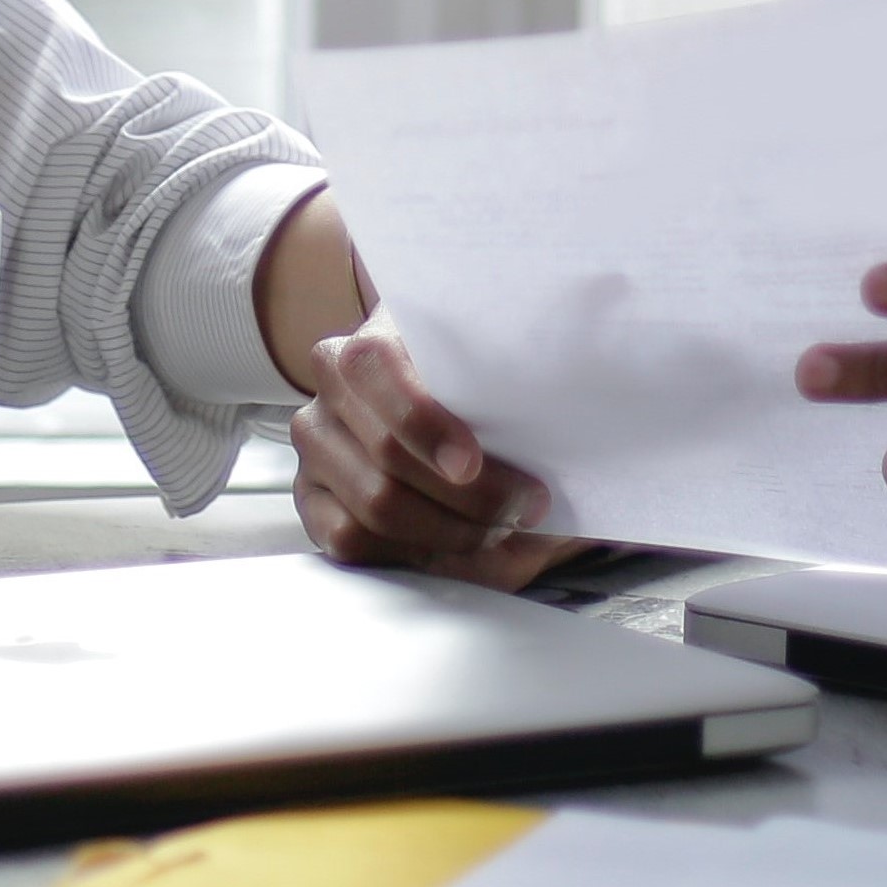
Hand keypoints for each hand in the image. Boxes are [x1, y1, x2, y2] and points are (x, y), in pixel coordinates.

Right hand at [291, 310, 585, 589]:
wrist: (463, 411)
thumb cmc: (493, 387)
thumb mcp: (510, 364)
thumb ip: (529, 363)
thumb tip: (574, 358)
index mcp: (376, 335)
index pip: (374, 368)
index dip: (421, 421)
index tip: (471, 463)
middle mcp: (331, 383)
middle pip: (386, 456)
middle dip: (469, 496)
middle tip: (527, 505)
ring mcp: (317, 442)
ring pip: (373, 506)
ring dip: (451, 530)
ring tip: (501, 527)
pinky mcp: (312, 496)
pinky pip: (349, 539)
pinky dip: (413, 551)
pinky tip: (457, 542)